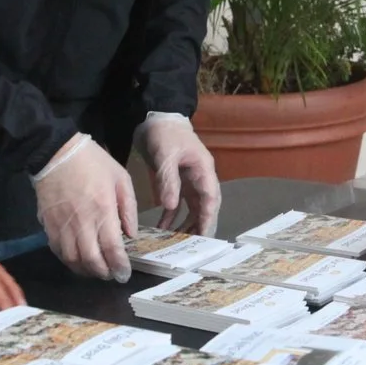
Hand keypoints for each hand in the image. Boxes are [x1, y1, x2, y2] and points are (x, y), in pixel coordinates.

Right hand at [34, 135, 137, 281]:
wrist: (57, 152)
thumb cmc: (93, 162)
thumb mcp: (121, 179)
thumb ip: (129, 208)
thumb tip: (131, 235)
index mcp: (102, 209)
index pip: (112, 248)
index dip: (119, 266)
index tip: (124, 274)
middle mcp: (81, 221)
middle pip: (91, 259)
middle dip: (103, 273)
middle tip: (111, 275)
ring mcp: (62, 224)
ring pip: (72, 259)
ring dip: (85, 270)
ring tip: (96, 270)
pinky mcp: (48, 224)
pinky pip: (57, 250)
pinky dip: (68, 260)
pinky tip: (77, 259)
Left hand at [137, 114, 219, 234]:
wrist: (155, 118)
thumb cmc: (165, 133)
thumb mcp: (165, 154)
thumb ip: (168, 179)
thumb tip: (170, 206)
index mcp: (203, 170)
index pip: (210, 199)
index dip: (208, 219)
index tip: (203, 236)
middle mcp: (200, 178)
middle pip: (204, 207)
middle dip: (199, 226)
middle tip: (191, 246)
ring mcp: (189, 181)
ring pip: (192, 208)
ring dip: (185, 224)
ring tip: (176, 241)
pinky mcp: (176, 182)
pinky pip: (177, 203)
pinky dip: (171, 216)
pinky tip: (162, 228)